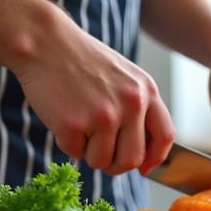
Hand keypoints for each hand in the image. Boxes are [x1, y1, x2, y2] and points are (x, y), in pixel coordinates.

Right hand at [12, 9, 175, 175]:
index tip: (145, 169)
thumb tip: (144, 153)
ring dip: (89, 154)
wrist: (45, 41)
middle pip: (133, 159)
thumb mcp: (125, 77)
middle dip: (116, 166)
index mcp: (147, 91)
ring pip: (103, 161)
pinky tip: (63, 119)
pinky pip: (75, 152)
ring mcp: (104, 115)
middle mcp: (131, 104)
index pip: (165, 136)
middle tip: (102, 156)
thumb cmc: (83, 61)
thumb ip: (139, 108)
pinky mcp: (75, 123)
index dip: (156, 158)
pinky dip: (67, 144)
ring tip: (80, 128)